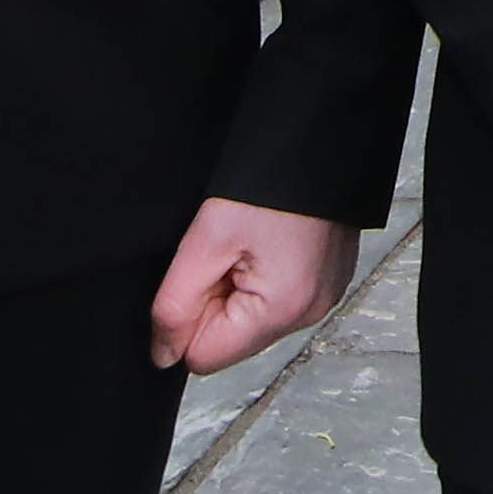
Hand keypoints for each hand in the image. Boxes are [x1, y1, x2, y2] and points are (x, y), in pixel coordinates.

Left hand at [145, 199, 359, 373]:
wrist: (317, 138)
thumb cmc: (269, 179)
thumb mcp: (205, 240)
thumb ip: (175, 306)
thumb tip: (164, 354)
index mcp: (283, 309)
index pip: (204, 356)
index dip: (190, 314)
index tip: (205, 269)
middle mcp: (311, 312)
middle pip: (231, 339)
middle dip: (217, 298)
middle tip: (228, 249)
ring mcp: (324, 296)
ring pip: (251, 319)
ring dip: (238, 286)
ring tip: (250, 242)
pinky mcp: (328, 280)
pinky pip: (275, 298)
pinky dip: (262, 275)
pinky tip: (268, 241)